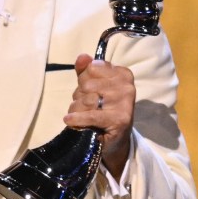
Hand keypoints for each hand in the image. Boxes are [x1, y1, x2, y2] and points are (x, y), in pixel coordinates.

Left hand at [63, 53, 135, 179]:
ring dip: (77, 109)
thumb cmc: (102, 110)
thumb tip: (82, 57)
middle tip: (85, 106)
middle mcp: (127, 87)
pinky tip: (70, 120)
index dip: (85, 79)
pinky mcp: (119, 120)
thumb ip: (86, 70)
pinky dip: (77, 119)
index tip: (90, 90)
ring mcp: (125, 103)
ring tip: (82, 115)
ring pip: (87, 100)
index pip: (92, 68)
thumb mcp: (94, 87)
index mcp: (123, 74)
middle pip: (87, 84)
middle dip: (80, 96)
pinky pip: (91, 115)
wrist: (114, 140)